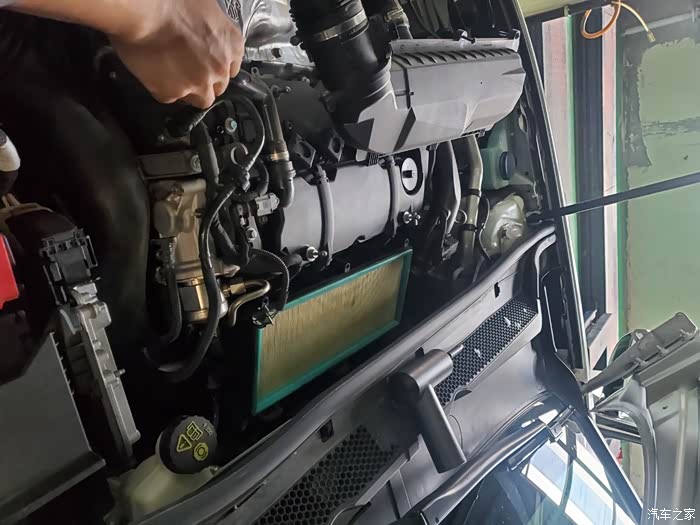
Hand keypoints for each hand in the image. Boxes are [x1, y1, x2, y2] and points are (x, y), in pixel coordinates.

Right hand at [109, 0, 243, 107]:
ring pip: (201, 99)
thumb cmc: (171, 1)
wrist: (145, 12)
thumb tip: (208, 25)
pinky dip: (163, 88)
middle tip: (188, 68)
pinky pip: (170, 97)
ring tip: (175, 77)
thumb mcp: (205, 4)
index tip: (209, 63)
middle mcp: (220, 69)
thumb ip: (214, 23)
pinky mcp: (172, 94)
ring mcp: (198, 85)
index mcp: (232, 45)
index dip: (218, 65)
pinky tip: (155, 73)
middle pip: (218, 86)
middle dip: (206, 80)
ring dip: (191, 92)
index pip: (233, 67)